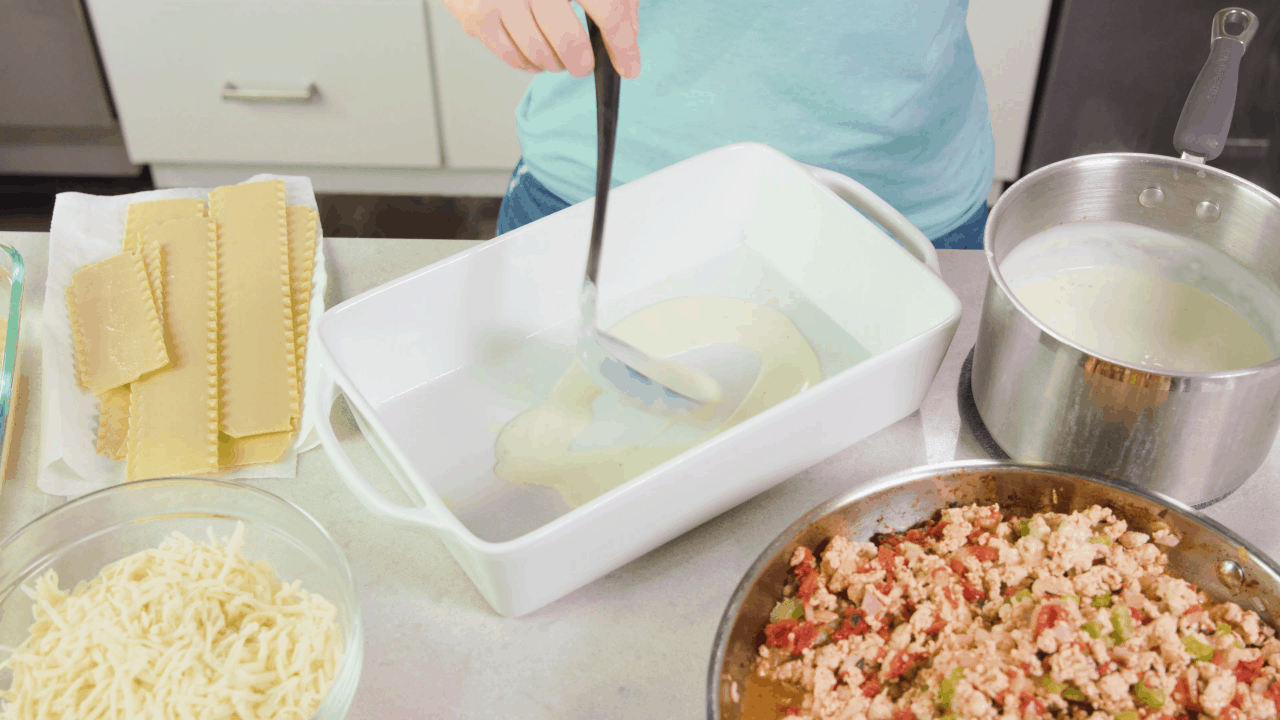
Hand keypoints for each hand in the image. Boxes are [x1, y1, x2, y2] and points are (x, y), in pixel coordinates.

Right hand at [441, 0, 639, 78]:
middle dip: (582, 63)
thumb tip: (627, 34)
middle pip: (570, 41)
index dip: (623, 47)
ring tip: (557, 55)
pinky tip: (534, 52)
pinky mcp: (478, 13)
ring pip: (540, 53)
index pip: (609, 11)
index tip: (629, 67)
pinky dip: (527, 62)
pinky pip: (511, 56)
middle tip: (584, 64)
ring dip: (554, 63)